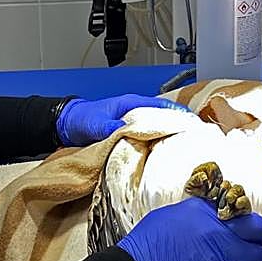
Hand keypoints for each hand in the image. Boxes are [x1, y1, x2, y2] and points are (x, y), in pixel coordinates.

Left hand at [56, 94, 189, 145]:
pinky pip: (145, 139)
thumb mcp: (97, 123)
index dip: (178, 115)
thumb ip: (113, 127)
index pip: (161, 107)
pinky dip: (155, 145)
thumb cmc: (82, 119)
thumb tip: (130, 133)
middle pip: (162, 119)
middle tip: (195, 140)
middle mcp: (135, 113)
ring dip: (167, 137)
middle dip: (178, 127)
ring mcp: (132, 124)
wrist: (67, 125)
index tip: (193, 124)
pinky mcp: (127, 136)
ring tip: (184, 150)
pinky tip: (162, 156)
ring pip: (155, 130)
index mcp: (131, 104)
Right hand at [118, 196, 261, 260]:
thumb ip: (197, 213)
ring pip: (256, 258)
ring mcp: (220, 256)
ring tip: (261, 259)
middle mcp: (217, 232)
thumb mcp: (173, 214)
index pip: (240, 210)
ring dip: (261, 258)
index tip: (256, 222)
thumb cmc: (149, 241)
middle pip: (255, 231)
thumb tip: (210, 215)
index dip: (252, 218)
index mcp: (204, 212)